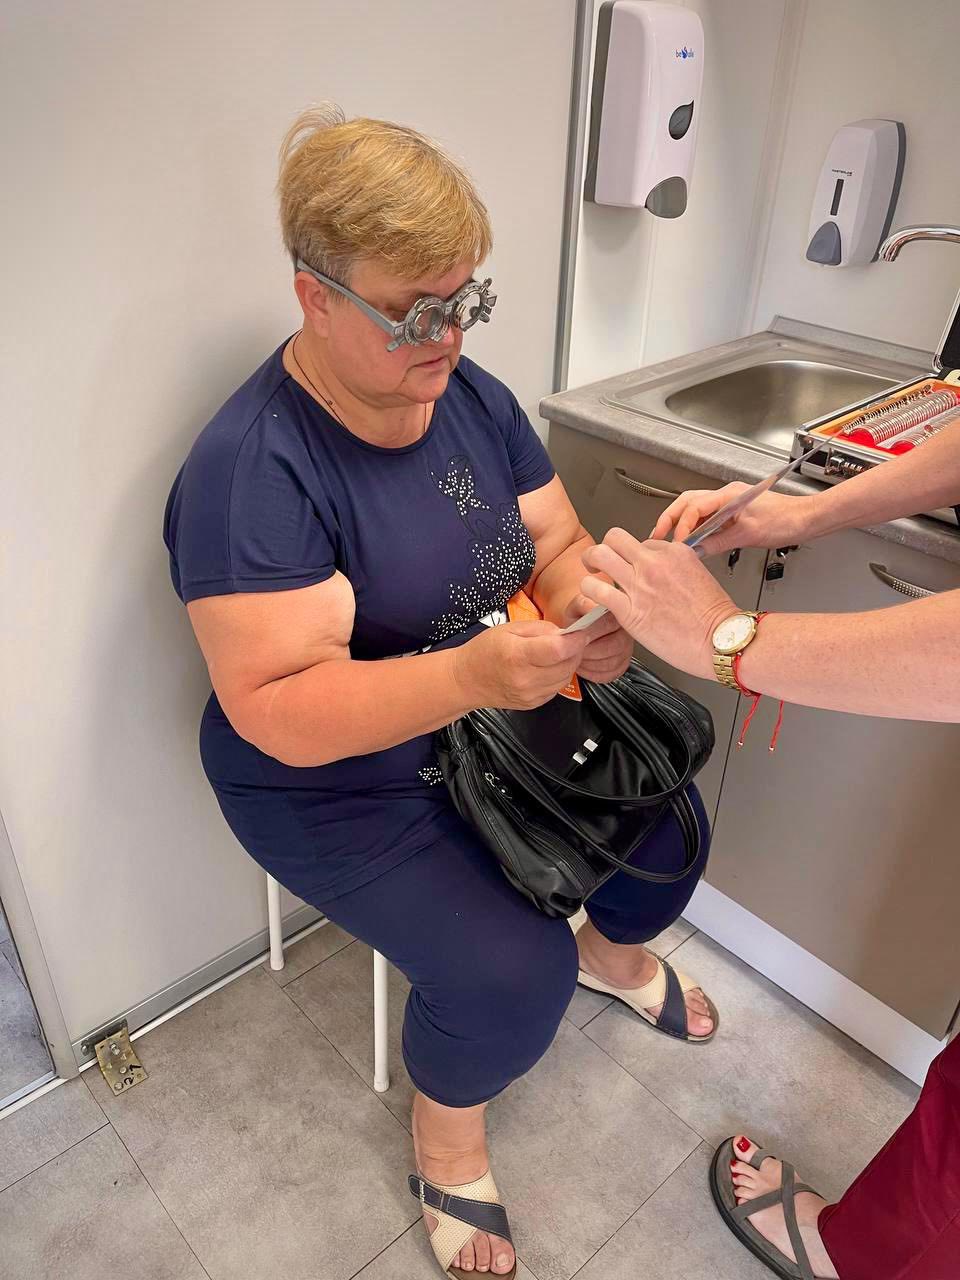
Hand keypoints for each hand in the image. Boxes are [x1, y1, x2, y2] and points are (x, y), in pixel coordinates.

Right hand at [454, 620, 588, 709]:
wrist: (466, 680)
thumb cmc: (484, 651)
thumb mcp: (509, 628)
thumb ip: (541, 629)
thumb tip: (565, 633)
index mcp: (517, 656)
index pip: (559, 650)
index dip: (575, 640)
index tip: (580, 632)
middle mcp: (525, 680)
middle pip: (567, 665)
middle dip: (575, 650)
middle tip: (571, 640)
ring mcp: (530, 695)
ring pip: (566, 678)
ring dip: (569, 664)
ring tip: (558, 652)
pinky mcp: (533, 704)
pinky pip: (557, 688)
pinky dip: (559, 675)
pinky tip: (548, 667)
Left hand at [562, 593, 632, 682]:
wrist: (580, 627)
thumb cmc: (579, 617)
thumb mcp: (577, 606)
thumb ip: (582, 604)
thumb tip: (590, 607)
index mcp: (618, 614)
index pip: (610, 624)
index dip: (591, 633)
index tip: (577, 636)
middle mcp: (626, 633)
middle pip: (613, 647)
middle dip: (589, 650)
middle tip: (575, 650)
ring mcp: (626, 650)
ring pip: (611, 663)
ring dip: (589, 662)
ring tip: (577, 657)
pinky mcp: (622, 665)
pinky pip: (610, 674)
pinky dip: (592, 672)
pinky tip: (584, 665)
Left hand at [581, 530, 737, 679]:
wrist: (720, 640)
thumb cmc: (715, 619)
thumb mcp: (699, 577)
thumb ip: (675, 569)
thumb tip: (659, 573)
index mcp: (675, 552)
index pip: (643, 542)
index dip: (635, 556)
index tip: (634, 568)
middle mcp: (655, 563)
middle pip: (615, 537)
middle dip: (605, 547)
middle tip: (600, 560)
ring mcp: (640, 584)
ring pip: (599, 555)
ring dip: (591, 563)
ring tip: (591, 574)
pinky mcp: (628, 610)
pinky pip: (595, 589)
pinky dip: (588, 590)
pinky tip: (592, 597)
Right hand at [651, 484, 816, 556]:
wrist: (806, 519)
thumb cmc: (786, 521)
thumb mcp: (748, 535)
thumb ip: (718, 542)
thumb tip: (697, 551)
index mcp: (729, 496)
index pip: (694, 507)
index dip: (681, 526)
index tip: (677, 543)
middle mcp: (727, 495)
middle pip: (688, 502)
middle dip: (670, 518)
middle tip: (657, 534)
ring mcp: (730, 502)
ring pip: (696, 508)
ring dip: (682, 522)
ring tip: (671, 538)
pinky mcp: (735, 512)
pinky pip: (709, 517)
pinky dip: (697, 528)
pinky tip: (694, 540)